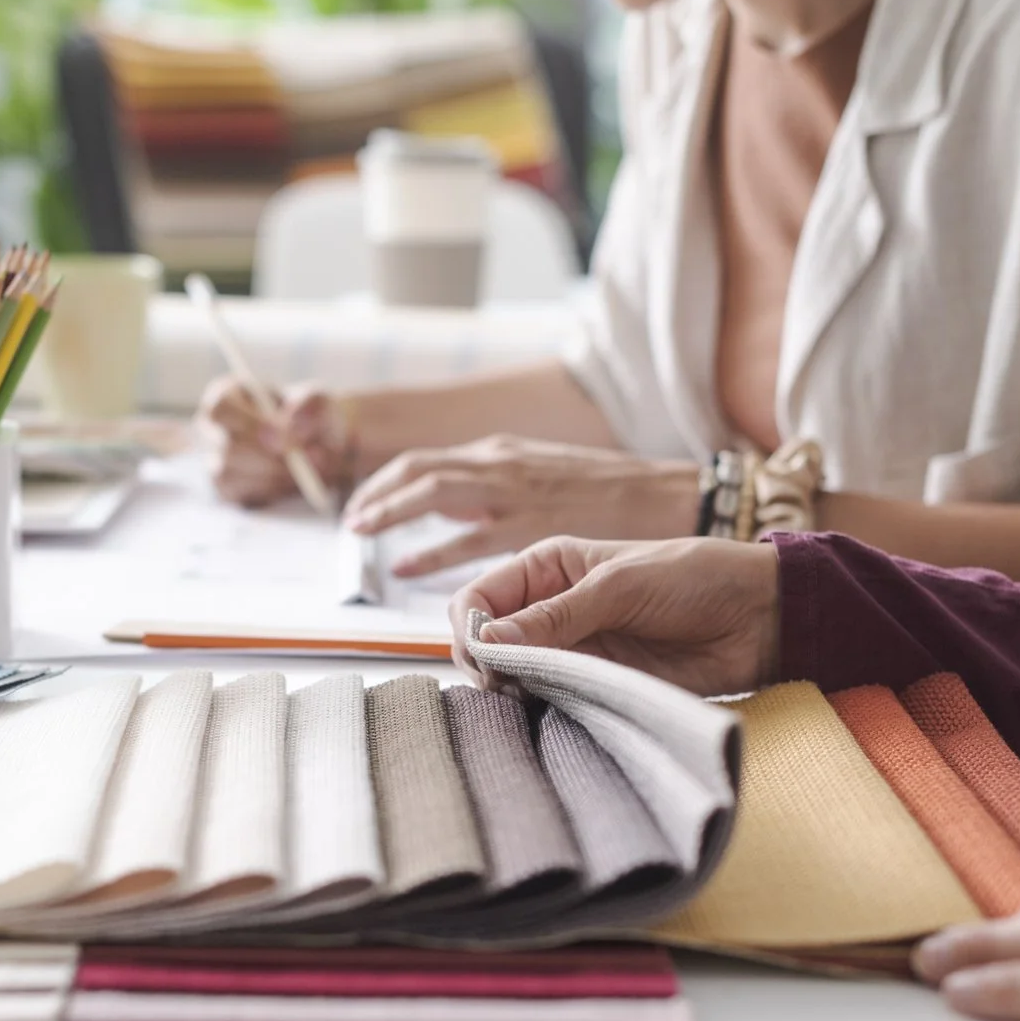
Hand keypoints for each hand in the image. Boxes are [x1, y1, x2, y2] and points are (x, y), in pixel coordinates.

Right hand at [197, 377, 345, 507]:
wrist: (320, 449)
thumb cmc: (312, 418)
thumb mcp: (321, 403)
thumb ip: (311, 405)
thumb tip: (293, 425)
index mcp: (227, 395)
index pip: (221, 407)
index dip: (249, 425)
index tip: (283, 441)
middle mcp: (213, 427)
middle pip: (224, 444)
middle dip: (266, 458)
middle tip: (302, 464)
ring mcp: (214, 458)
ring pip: (227, 472)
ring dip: (269, 475)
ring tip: (303, 471)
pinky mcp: (224, 486)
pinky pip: (234, 493)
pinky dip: (264, 490)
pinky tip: (287, 482)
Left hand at [344, 436, 699, 577]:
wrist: (668, 495)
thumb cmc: (610, 494)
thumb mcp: (543, 476)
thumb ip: (500, 489)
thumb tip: (461, 511)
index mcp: (501, 453)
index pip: (426, 460)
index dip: (387, 482)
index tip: (363, 504)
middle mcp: (500, 464)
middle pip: (417, 468)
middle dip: (376, 492)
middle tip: (351, 519)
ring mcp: (514, 491)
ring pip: (431, 491)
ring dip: (390, 510)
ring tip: (361, 531)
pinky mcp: (530, 524)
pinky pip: (465, 540)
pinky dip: (429, 553)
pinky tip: (404, 567)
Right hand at [448, 535, 779, 696]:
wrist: (760, 619)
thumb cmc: (695, 579)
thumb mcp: (619, 585)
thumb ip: (554, 616)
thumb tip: (489, 641)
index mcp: (548, 568)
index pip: (478, 598)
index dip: (471, 628)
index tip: (487, 656)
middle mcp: (550, 610)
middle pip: (487, 643)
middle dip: (486, 664)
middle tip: (508, 684)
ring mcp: (571, 651)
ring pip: (513, 677)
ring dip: (513, 691)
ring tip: (531, 698)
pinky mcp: (595, 686)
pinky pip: (550, 703)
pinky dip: (541, 712)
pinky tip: (549, 713)